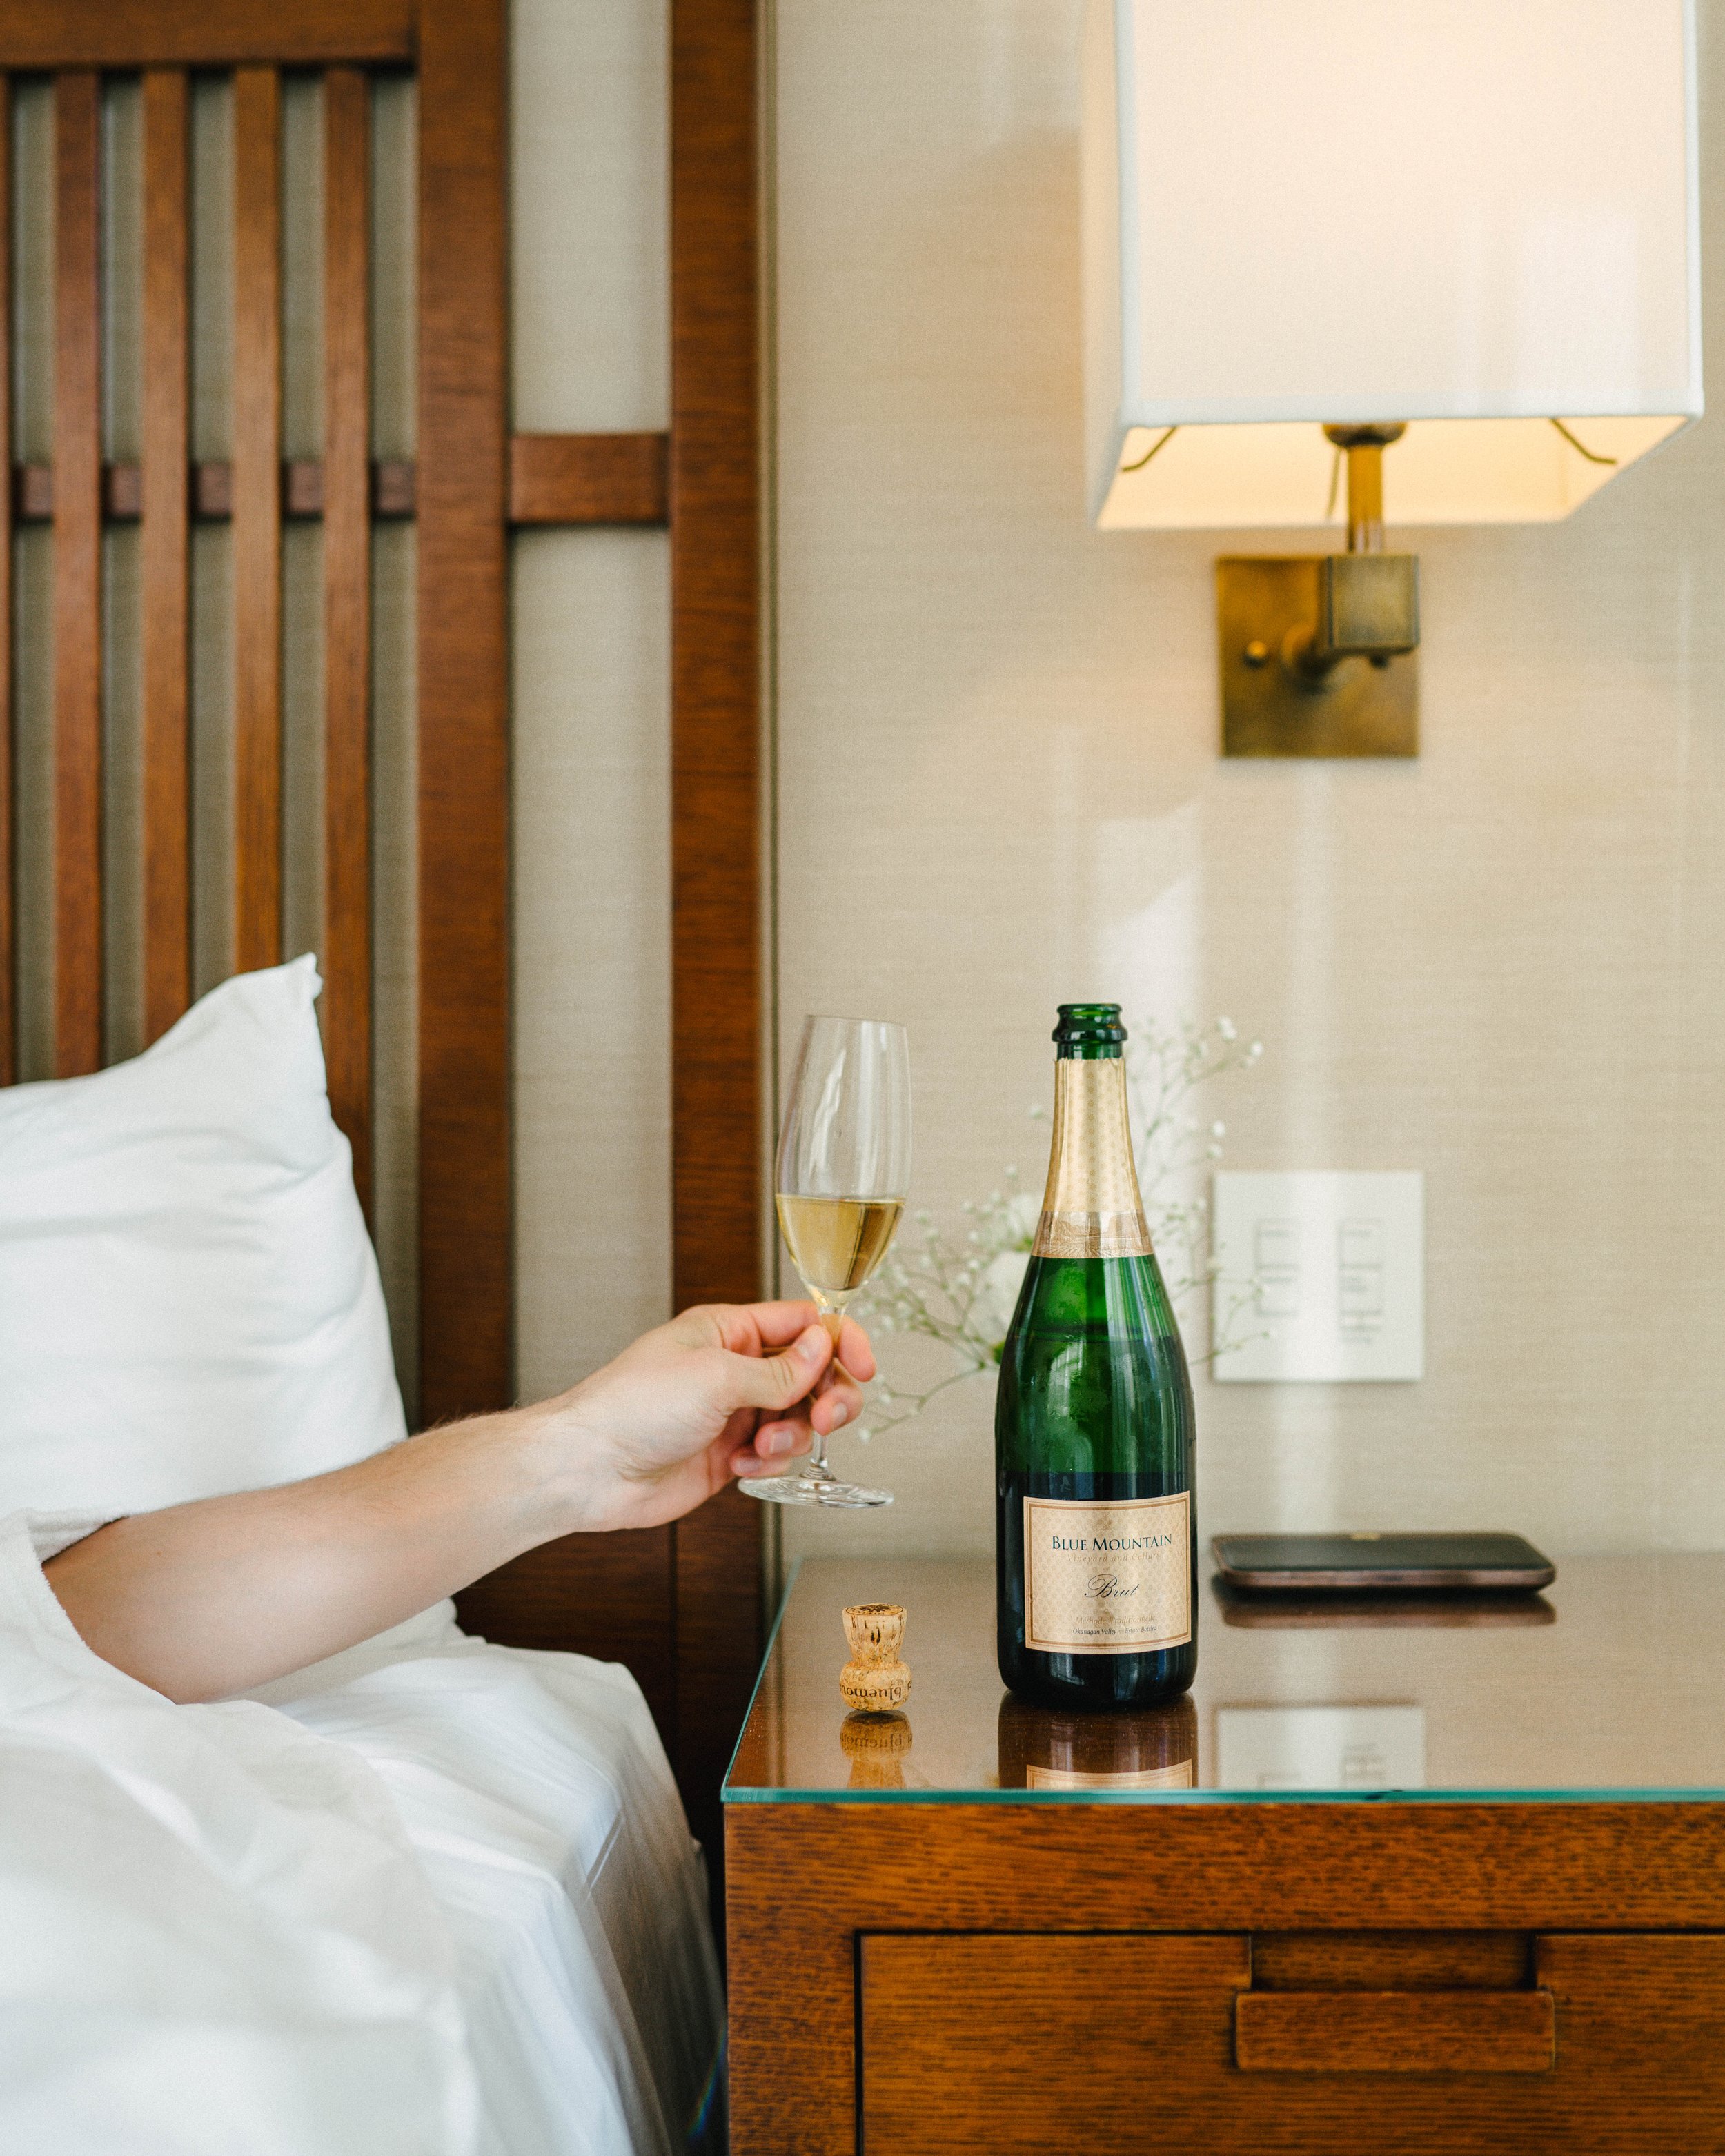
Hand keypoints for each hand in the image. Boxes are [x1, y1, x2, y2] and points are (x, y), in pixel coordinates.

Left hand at [537, 1300, 875, 1532]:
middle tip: (824, 1416)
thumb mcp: (717, 1376)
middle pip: (812, 1373)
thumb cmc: (633, 1406)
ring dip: (792, 1434)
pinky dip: (768, 1462)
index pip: (804, 1323)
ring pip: (798, 1417)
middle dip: (826, 1395)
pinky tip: (739, 1466)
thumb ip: (780, 1368)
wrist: (590, 1469)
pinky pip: (774, 1453)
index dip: (841, 1341)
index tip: (864, 1367)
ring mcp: (732, 1412)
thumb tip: (825, 1346)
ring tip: (760, 1445)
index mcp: (728, 1330)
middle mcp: (734, 1368)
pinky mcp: (727, 1454)